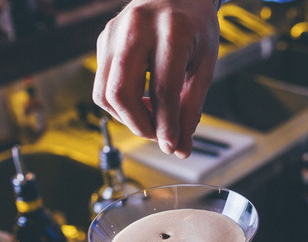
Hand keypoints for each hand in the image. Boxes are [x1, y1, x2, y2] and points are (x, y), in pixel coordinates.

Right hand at [92, 0, 219, 157]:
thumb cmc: (195, 27)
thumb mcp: (205, 65)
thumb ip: (192, 107)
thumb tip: (180, 148)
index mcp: (171, 31)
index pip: (162, 90)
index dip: (167, 126)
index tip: (173, 146)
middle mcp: (135, 28)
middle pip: (120, 93)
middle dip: (139, 125)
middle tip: (160, 135)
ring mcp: (113, 33)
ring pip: (103, 93)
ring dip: (126, 118)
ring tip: (152, 117)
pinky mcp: (102, 40)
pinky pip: (102, 84)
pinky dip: (120, 104)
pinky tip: (142, 102)